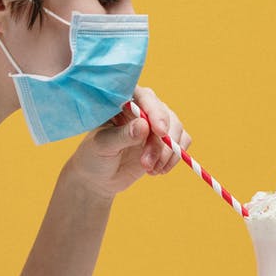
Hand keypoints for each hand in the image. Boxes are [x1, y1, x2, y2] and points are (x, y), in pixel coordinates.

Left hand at [66, 86, 190, 199]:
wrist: (98, 179)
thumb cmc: (94, 157)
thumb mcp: (102, 146)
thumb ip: (122, 135)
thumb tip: (144, 125)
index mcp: (123, 102)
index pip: (144, 97)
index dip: (154, 111)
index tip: (159, 131)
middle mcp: (142, 108)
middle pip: (164, 114)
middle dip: (160, 141)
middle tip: (146, 163)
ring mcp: (155, 124)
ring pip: (176, 129)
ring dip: (167, 153)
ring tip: (149, 170)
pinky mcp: (165, 140)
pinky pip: (182, 142)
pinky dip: (173, 158)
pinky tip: (157, 170)